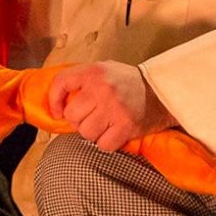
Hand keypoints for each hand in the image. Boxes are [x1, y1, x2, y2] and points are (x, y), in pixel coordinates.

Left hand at [48, 60, 173, 151]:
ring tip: (104, 125)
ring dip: (93, 133)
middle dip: (79, 121)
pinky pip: (102, 145)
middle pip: (72, 116)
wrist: (161, 92)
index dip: (54, 100)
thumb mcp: (104, 70)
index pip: (61, 83)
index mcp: (94, 72)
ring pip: (86, 133)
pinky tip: (114, 133)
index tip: (58, 111)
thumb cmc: (128, 83)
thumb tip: (59, 102)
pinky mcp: (126, 126)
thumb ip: (83, 80)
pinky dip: (107, 143)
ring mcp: (114, 108)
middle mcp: (102, 89)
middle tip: (91, 118)